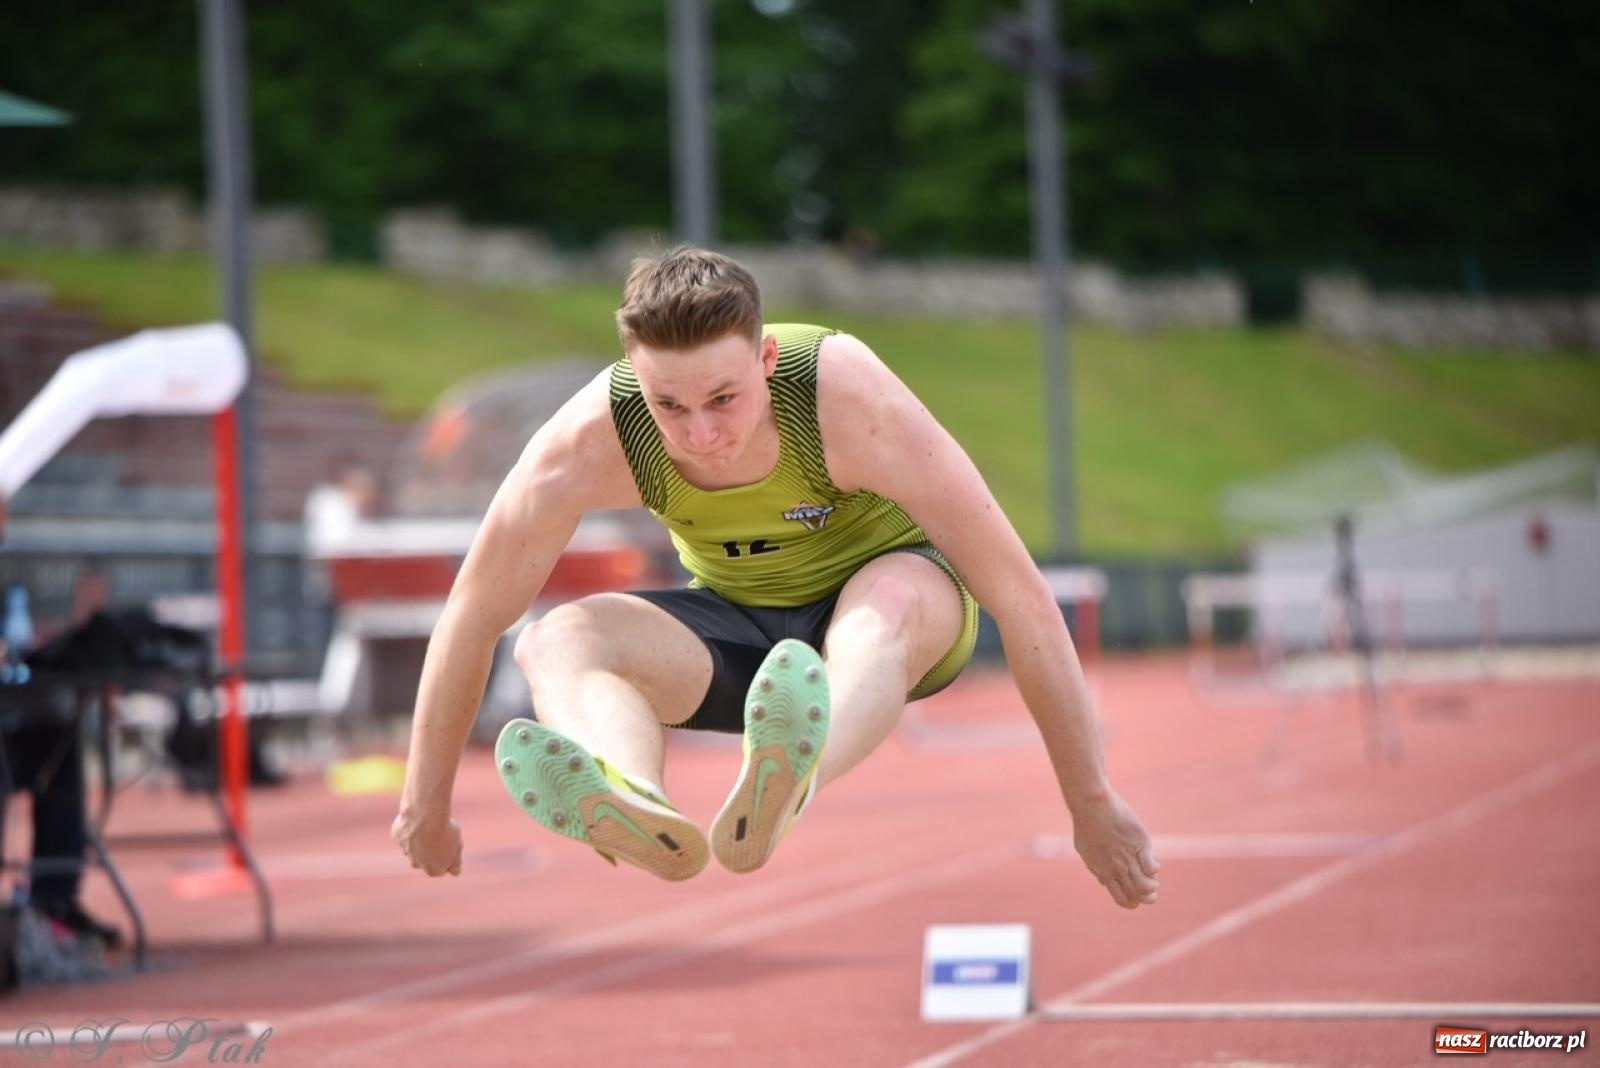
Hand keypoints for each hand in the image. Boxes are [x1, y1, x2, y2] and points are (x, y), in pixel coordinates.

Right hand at [392, 807, 462, 876]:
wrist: (425, 815)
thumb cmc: (444, 831)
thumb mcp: (457, 847)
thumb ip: (456, 862)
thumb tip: (455, 872)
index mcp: (433, 870)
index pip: (442, 866)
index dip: (448, 854)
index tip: (451, 842)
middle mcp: (416, 864)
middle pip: (425, 858)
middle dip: (431, 848)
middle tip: (439, 834)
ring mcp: (405, 850)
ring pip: (414, 846)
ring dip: (420, 837)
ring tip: (428, 824)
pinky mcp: (397, 836)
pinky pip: (405, 832)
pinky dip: (410, 826)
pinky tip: (416, 819)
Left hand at [1071, 790, 1159, 908]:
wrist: (1090, 805)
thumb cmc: (1086, 825)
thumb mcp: (1085, 851)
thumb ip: (1096, 867)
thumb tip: (1103, 880)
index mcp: (1104, 873)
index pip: (1123, 900)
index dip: (1133, 902)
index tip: (1136, 894)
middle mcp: (1117, 868)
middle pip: (1138, 896)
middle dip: (1148, 897)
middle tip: (1151, 888)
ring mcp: (1129, 856)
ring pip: (1147, 886)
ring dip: (1153, 885)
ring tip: (1151, 875)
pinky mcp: (1140, 843)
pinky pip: (1152, 867)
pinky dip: (1155, 868)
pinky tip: (1151, 858)